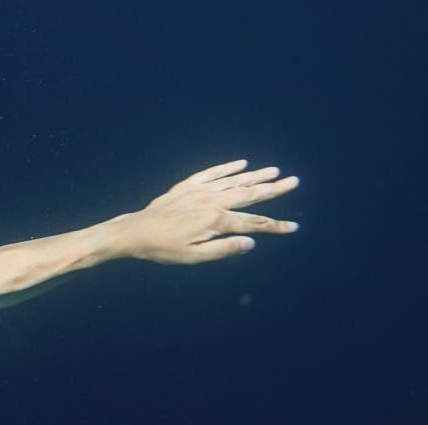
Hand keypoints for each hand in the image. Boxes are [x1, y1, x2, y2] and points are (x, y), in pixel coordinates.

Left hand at [115, 159, 299, 264]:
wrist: (134, 232)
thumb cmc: (163, 249)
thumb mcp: (194, 257)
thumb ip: (223, 250)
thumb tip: (251, 243)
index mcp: (215, 221)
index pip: (253, 224)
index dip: (275, 226)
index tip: (294, 227)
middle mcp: (211, 201)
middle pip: (249, 195)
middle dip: (273, 190)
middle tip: (294, 181)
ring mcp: (199, 191)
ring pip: (234, 181)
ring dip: (256, 175)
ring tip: (275, 170)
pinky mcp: (187, 186)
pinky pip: (212, 173)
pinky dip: (227, 168)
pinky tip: (242, 163)